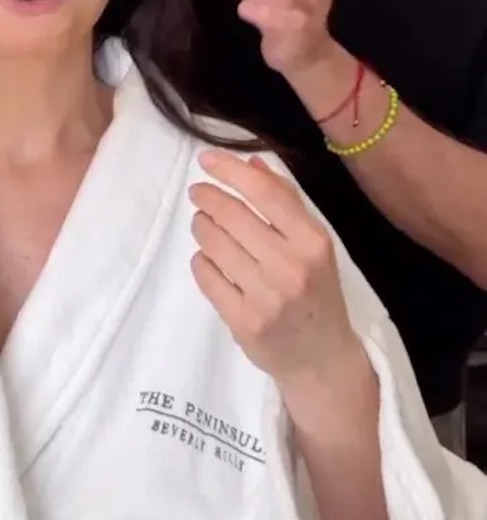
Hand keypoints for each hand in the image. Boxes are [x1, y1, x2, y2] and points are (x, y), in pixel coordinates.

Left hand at [190, 151, 360, 390]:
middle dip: (207, 197)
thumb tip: (251, 163)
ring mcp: (266, 296)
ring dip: (201, 226)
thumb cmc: (317, 292)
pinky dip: (201, 260)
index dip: (230, 170)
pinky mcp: (243, 321)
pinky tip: (208, 258)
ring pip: (214, 243)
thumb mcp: (314, 245)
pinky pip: (206, 276)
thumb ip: (285, 201)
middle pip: (232, 215)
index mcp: (313, 241)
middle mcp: (291, 266)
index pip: (264, 193)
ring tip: (202, 223)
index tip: (206, 159)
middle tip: (198, 193)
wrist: (322, 360)